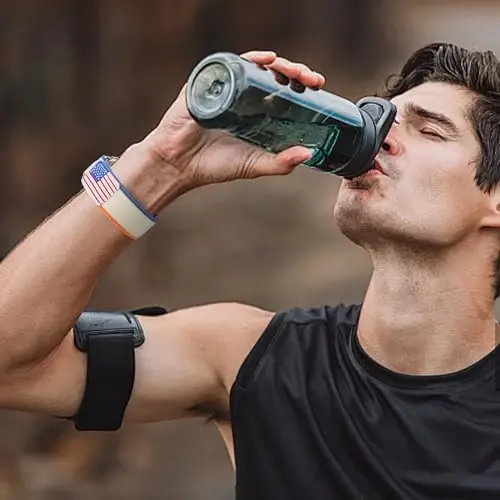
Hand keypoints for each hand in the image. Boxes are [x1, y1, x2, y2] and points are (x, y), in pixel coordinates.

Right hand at [144, 51, 325, 190]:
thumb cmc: (214, 165)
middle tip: (311, 81)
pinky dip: (251, 58)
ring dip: (280, 64)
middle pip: (276, 77)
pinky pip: (232, 63)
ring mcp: (228, 87)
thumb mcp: (254, 165)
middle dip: (297, 74)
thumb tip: (310, 154)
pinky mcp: (210, 82)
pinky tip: (266, 60)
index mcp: (258, 115)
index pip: (285, 94)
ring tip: (294, 71)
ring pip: (258, 67)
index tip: (319, 89)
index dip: (303, 89)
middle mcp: (245, 97)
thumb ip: (280, 163)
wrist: (178, 163)